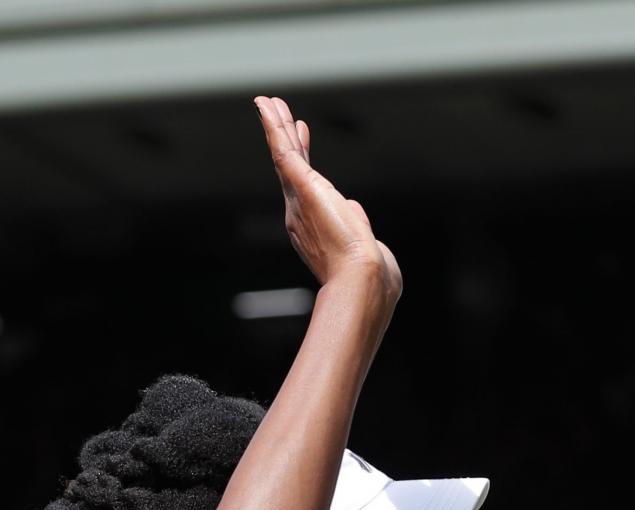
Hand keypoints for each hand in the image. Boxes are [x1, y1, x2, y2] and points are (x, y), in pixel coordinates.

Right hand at [255, 97, 399, 305]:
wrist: (362, 280)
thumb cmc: (368, 275)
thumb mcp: (364, 245)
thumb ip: (356, 224)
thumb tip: (354, 210)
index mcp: (314, 228)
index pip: (306, 184)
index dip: (303, 156)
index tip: (303, 133)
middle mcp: (299, 214)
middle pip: (289, 166)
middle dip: (285, 137)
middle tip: (278, 113)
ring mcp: (297, 200)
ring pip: (283, 154)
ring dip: (275, 126)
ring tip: (269, 103)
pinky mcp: (302, 187)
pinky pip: (282, 151)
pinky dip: (273, 127)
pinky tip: (266, 107)